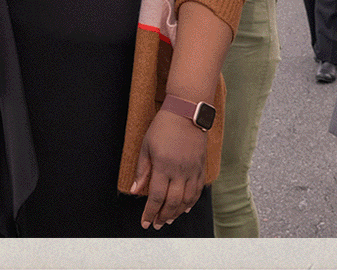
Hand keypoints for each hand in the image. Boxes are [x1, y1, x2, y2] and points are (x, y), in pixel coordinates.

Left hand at [129, 107, 208, 228]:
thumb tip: (135, 190)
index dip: (150, 212)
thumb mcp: (146, 146)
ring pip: (187, 199)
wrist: (186, 112)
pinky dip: (192, 201)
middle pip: (172, 202)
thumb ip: (142, 171)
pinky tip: (186, 208)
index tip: (145, 223)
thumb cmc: (163, 127)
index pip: (156, 197)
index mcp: (163, 166)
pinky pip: (198, 189)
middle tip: (157, 224)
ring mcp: (192, 169)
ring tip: (169, 219)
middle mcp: (179, 171)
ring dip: (177, 212)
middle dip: (163, 216)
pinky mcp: (201, 166)